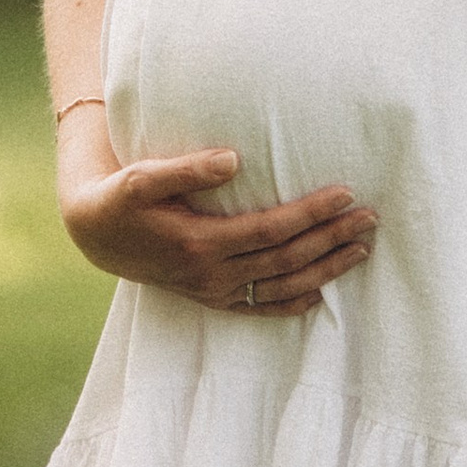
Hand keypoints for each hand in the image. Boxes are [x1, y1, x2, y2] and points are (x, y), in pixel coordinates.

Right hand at [56, 119, 375, 313]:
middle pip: (287, 259)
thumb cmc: (121, 198)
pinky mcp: (211, 297)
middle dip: (332, 239)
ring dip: (325, 269)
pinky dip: (293, 303)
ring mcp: (213, 290)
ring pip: (282, 287)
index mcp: (201, 244)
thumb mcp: (142, 177)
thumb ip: (186, 168)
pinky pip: (260, 307)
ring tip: (362, 249)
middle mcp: (212, 274)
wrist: (95, 235)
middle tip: (371, 217)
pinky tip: (321, 294)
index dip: (311, 213)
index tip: (346, 193)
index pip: (271, 230)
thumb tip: (234, 159)